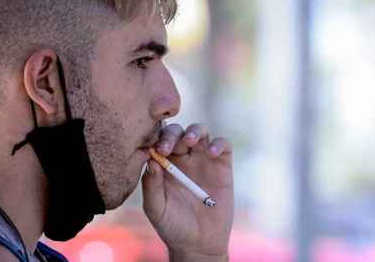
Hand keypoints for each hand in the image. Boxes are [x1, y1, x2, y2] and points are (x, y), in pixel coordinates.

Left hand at [142, 123, 233, 261]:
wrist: (199, 243)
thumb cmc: (172, 225)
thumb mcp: (156, 208)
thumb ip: (151, 185)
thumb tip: (151, 160)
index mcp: (164, 163)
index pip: (158, 139)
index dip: (156, 138)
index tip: (155, 149)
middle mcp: (182, 157)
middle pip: (177, 131)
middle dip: (172, 135)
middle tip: (167, 147)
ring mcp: (203, 159)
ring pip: (200, 131)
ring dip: (194, 131)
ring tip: (189, 141)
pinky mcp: (222, 165)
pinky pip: (223, 144)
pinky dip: (219, 143)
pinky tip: (212, 153)